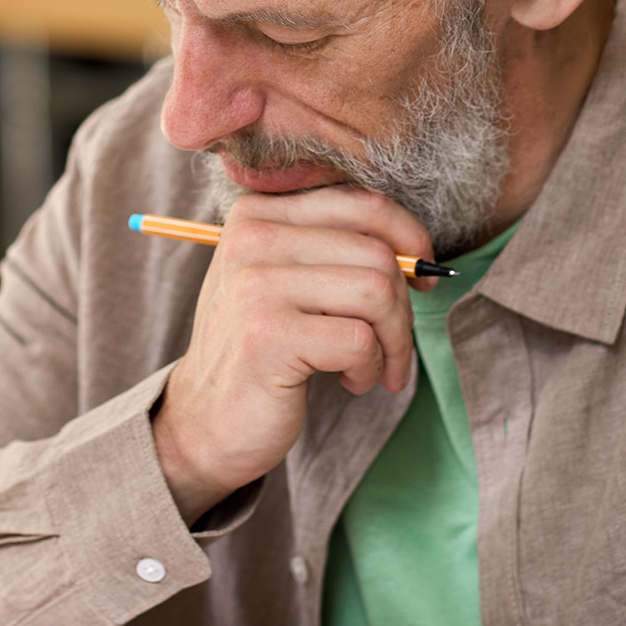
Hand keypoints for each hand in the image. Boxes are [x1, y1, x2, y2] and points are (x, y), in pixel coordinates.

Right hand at [153, 186, 434, 520]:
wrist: (206, 420)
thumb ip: (336, 249)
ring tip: (371, 367)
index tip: (419, 283)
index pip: (363, 205)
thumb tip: (417, 252)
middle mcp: (251, 239)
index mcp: (257, 215)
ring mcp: (255, 286)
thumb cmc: (262, 350)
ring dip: (392, 342)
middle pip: (377, 254)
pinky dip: (370, 369)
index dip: (410, 241)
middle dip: (403, 308)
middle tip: (392, 345)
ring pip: (376, 293)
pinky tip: (348, 381)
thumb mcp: (287, 282)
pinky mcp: (268, 335)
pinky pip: (360, 341)